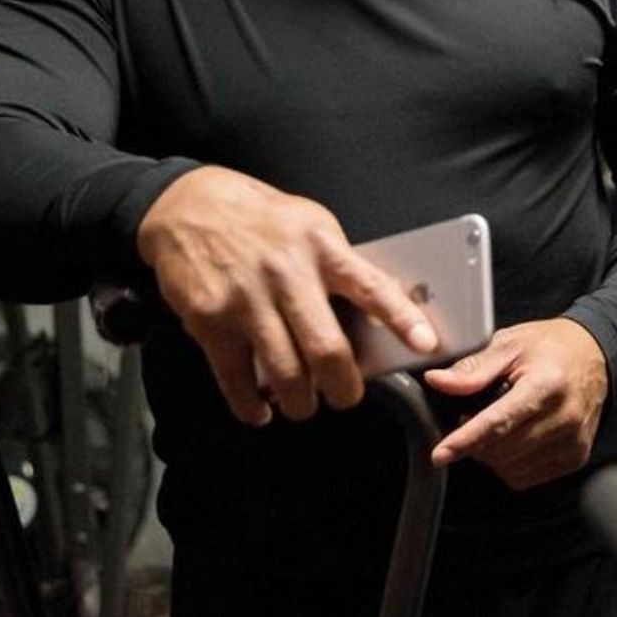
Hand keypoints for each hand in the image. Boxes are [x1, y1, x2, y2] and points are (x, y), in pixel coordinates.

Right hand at [135, 166, 436, 425]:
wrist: (189, 206)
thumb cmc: (265, 220)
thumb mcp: (313, 226)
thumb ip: (342, 268)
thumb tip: (379, 316)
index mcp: (322, 247)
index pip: (371, 286)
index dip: (402, 318)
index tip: (427, 344)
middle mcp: (287, 274)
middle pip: (327, 349)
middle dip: (343, 387)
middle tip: (346, 396)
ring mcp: (246, 300)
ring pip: (285, 374)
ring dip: (301, 403)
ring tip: (304, 403)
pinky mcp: (209, 321)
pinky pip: (236, 381)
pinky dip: (251, 407)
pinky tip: (261, 410)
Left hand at [425, 318, 608, 489]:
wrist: (594, 355)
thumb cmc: (550, 347)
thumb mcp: (510, 344)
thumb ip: (474, 368)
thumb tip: (437, 381)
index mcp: (547, 384)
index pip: (500, 422)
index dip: (466, 440)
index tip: (439, 454)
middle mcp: (565, 416)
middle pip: (501, 448)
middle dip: (475, 439)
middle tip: (473, 415)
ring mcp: (573, 441)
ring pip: (510, 467)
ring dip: (491, 453)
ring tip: (498, 424)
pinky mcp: (575, 457)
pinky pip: (525, 477)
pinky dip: (508, 464)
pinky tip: (514, 439)